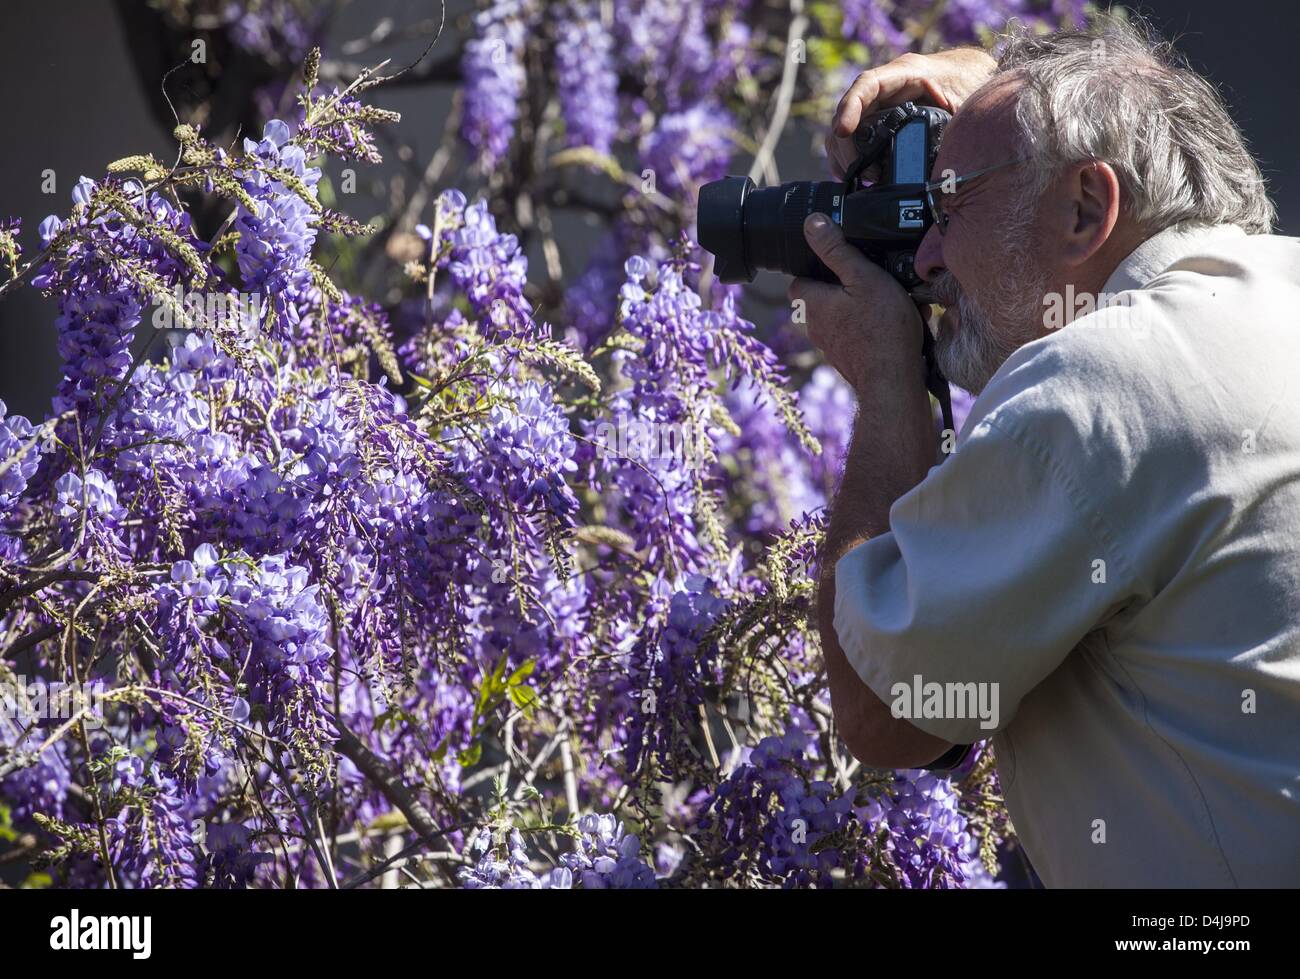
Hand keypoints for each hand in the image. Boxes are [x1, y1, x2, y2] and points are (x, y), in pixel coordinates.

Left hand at [788, 214, 923, 392]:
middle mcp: (815, 327)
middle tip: (871, 280)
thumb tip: (812, 223)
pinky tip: (900, 324)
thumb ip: (837, 250)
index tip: (835, 262)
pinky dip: (874, 327)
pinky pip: (859, 335)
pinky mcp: (850, 360)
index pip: (798, 281)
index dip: (814, 269)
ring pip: (843, 317)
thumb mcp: (863, 277)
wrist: (892, 381)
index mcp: (812, 303)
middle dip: (844, 288)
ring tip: (893, 302)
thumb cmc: (880, 328)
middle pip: (823, 299)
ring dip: (864, 307)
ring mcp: (832, 346)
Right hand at [826, 48, 996, 178]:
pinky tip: (854, 176)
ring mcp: (878, 105)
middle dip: (847, 145)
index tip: (843, 130)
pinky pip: (856, 139)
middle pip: (850, 113)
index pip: (866, 86)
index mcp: (903, 74)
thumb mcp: (963, 96)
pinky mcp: (879, 122)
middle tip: (860, 172)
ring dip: (844, 154)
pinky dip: (851, 158)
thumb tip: (941, 137)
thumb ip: (950, 111)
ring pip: (847, 129)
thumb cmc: (969, 83)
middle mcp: (884, 89)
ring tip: (855, 178)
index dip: (850, 107)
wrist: (973, 78)